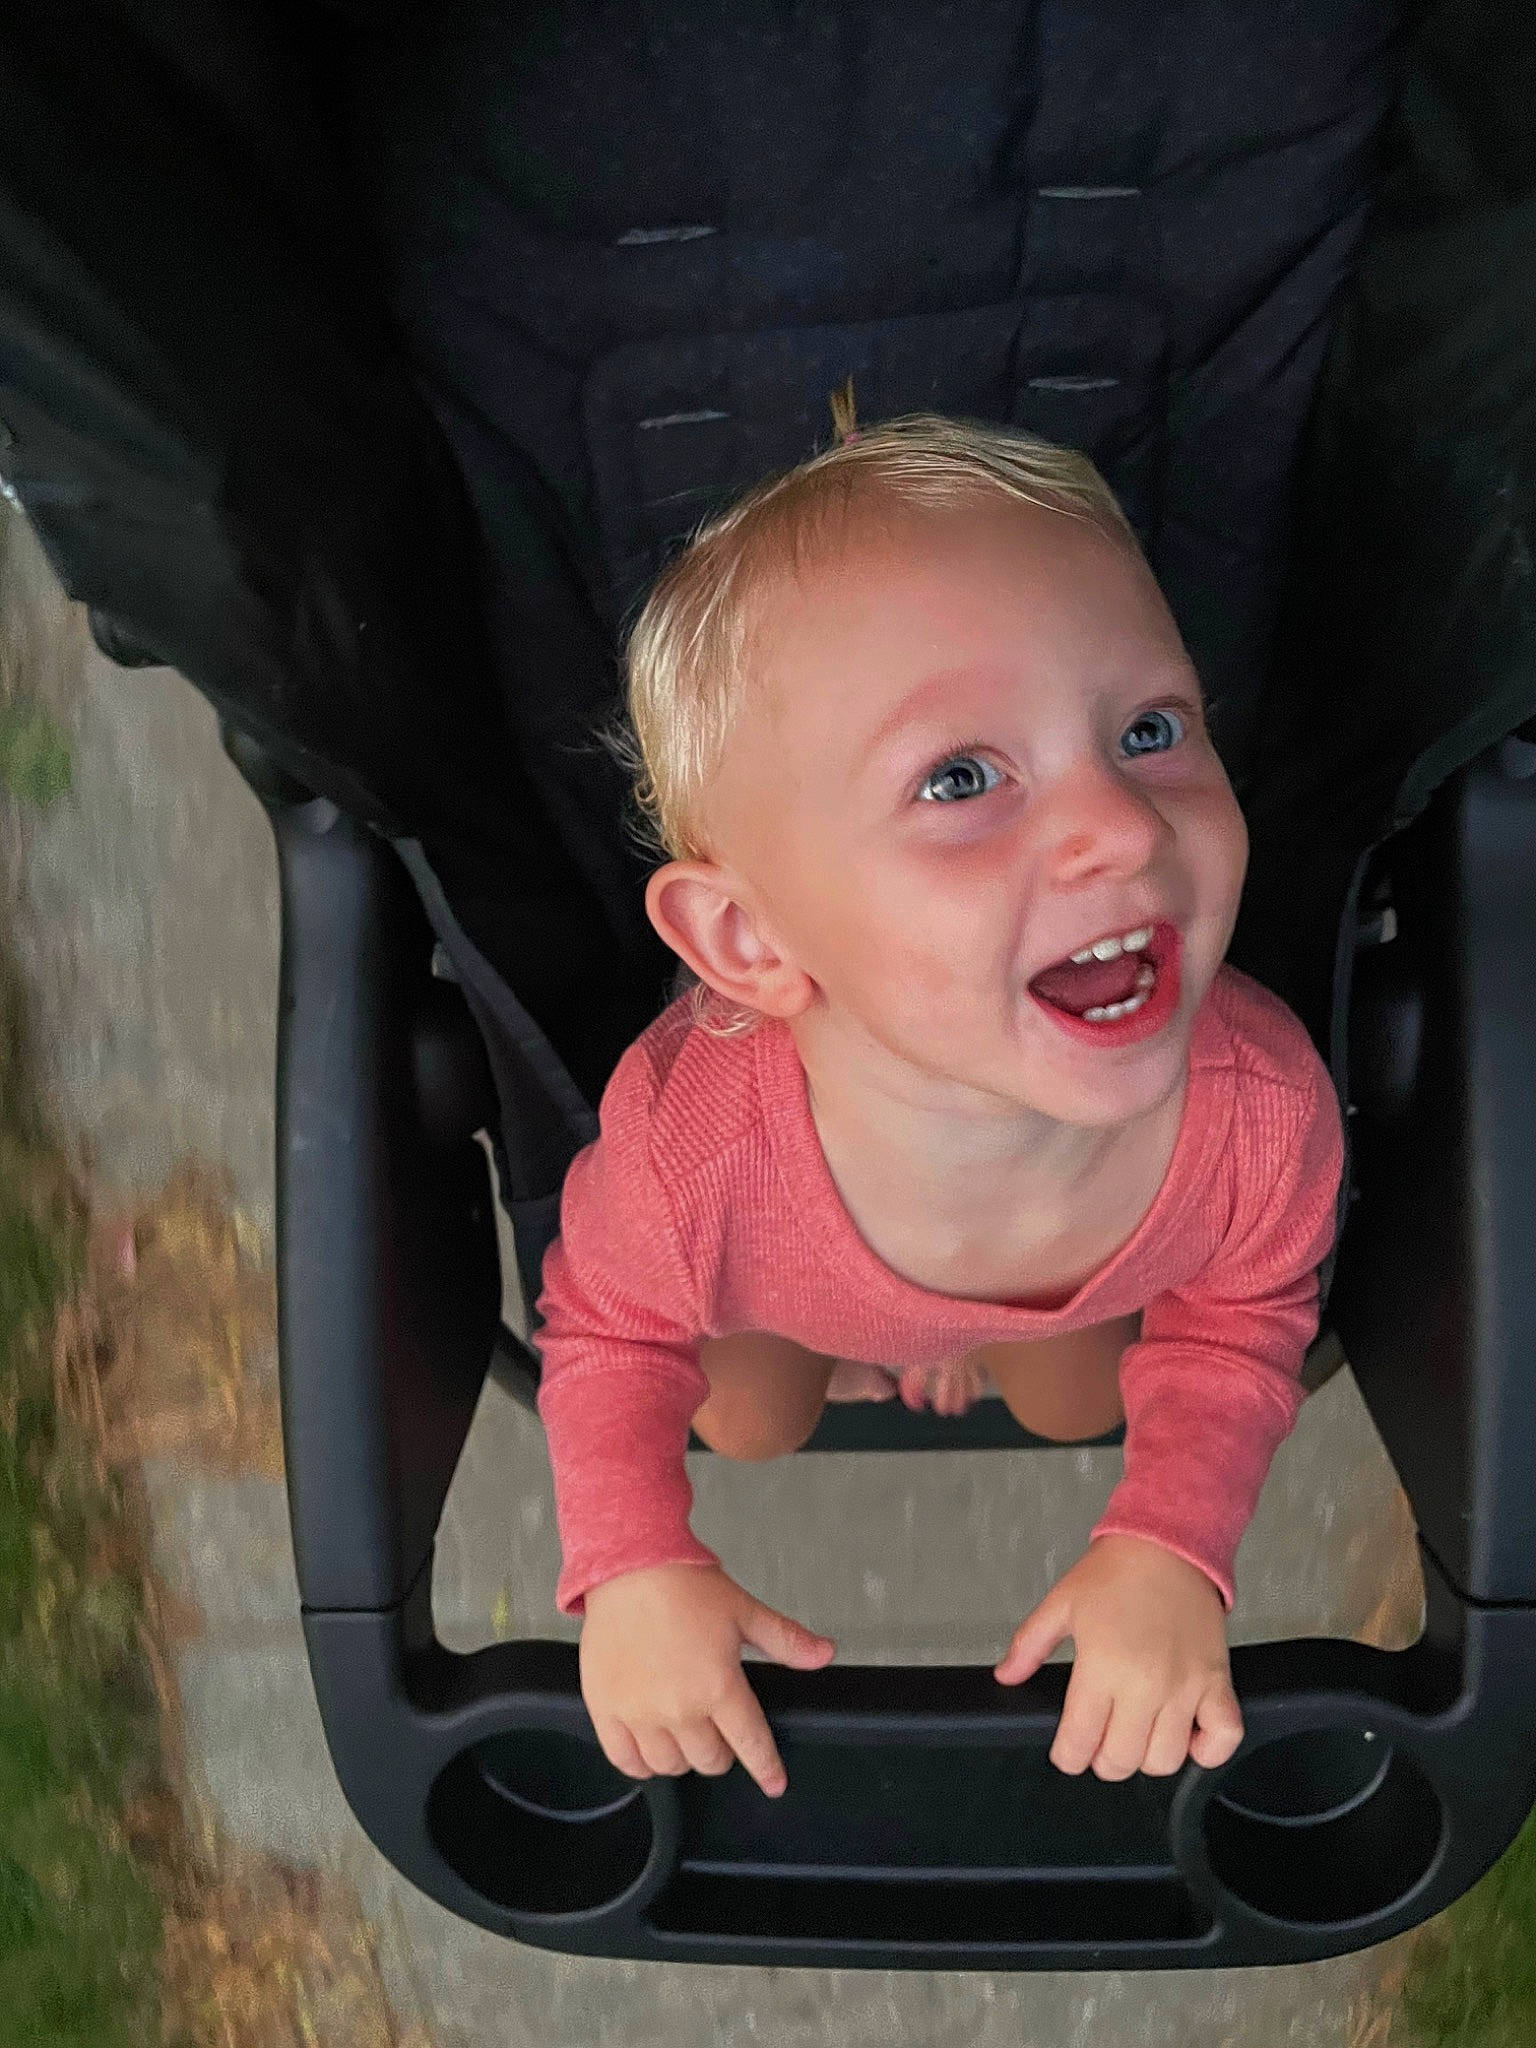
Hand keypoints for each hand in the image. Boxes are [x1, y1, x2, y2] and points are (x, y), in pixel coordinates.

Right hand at [580, 1562, 834, 1796]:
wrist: (630, 1565)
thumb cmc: (683, 1585)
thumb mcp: (744, 1611)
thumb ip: (786, 1640)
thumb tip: (823, 1654)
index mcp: (719, 1687)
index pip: (751, 1745)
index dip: (767, 1768)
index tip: (774, 1783)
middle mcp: (680, 1709)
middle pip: (711, 1760)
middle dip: (723, 1751)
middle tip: (720, 1728)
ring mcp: (640, 1714)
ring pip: (670, 1766)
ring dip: (684, 1756)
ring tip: (686, 1732)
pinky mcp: (606, 1709)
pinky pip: (625, 1760)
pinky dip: (641, 1762)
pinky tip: (650, 1746)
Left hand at [993, 1535, 1242, 1779]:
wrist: (1167, 1544)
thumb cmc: (1112, 1573)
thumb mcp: (1061, 1603)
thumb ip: (1030, 1644)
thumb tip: (1005, 1678)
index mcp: (1101, 1667)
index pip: (1079, 1743)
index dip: (1067, 1756)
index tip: (1067, 1750)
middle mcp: (1145, 1686)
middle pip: (1121, 1760)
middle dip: (1102, 1761)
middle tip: (1099, 1740)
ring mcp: (1186, 1688)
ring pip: (1166, 1760)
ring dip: (1145, 1758)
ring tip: (1136, 1733)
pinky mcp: (1218, 1683)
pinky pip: (1223, 1738)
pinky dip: (1207, 1752)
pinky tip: (1186, 1737)